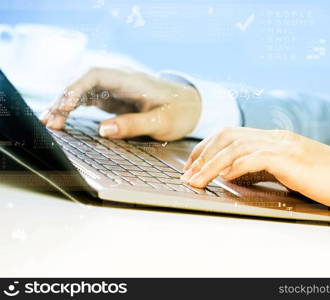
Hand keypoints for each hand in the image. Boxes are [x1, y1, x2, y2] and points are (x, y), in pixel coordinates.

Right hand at [40, 67, 200, 140]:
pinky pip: (88, 100)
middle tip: (50, 121)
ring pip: (83, 91)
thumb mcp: (161, 122)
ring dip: (65, 105)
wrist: (189, 106)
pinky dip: (74, 109)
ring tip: (50, 123)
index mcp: (132, 81)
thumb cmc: (179, 112)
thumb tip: (103, 130)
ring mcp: (115, 89)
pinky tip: (62, 119)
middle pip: (85, 83)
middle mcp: (120, 81)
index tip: (65, 104)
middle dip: (65, 99)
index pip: (97, 75)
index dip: (78, 87)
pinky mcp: (114, 99)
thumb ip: (133, 125)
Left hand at [181, 127, 329, 215]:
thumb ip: (262, 169)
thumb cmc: (327, 180)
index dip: (207, 149)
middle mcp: (275, 137)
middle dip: (201, 155)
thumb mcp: (288, 172)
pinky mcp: (291, 158)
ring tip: (195, 181)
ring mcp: (284, 145)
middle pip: (227, 136)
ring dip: (210, 165)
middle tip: (186, 174)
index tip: (193, 166)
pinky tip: (223, 177)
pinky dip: (235, 166)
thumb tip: (233, 175)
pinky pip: (255, 157)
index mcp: (274, 139)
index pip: (231, 136)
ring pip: (235, 147)